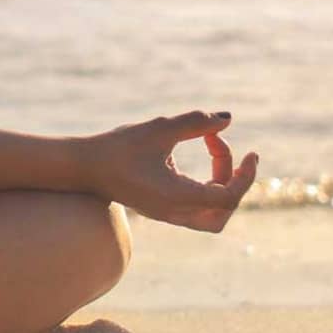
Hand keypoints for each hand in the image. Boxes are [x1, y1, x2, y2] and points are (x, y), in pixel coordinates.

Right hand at [78, 110, 258, 232]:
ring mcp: (169, 214)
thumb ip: (195, 123)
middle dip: (237, 183)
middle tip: (236, 152)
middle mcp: (175, 212)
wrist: (83, 167)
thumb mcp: (159, 129)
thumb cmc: (117, 147)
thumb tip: (227, 118)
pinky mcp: (164, 208)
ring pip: (213, 214)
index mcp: (175, 197)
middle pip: (223, 212)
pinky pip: (199, 206)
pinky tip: (201, 154)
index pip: (227, 198)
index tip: (249, 150)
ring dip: (223, 185)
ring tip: (216, 150)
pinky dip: (209, 184)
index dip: (245, 176)